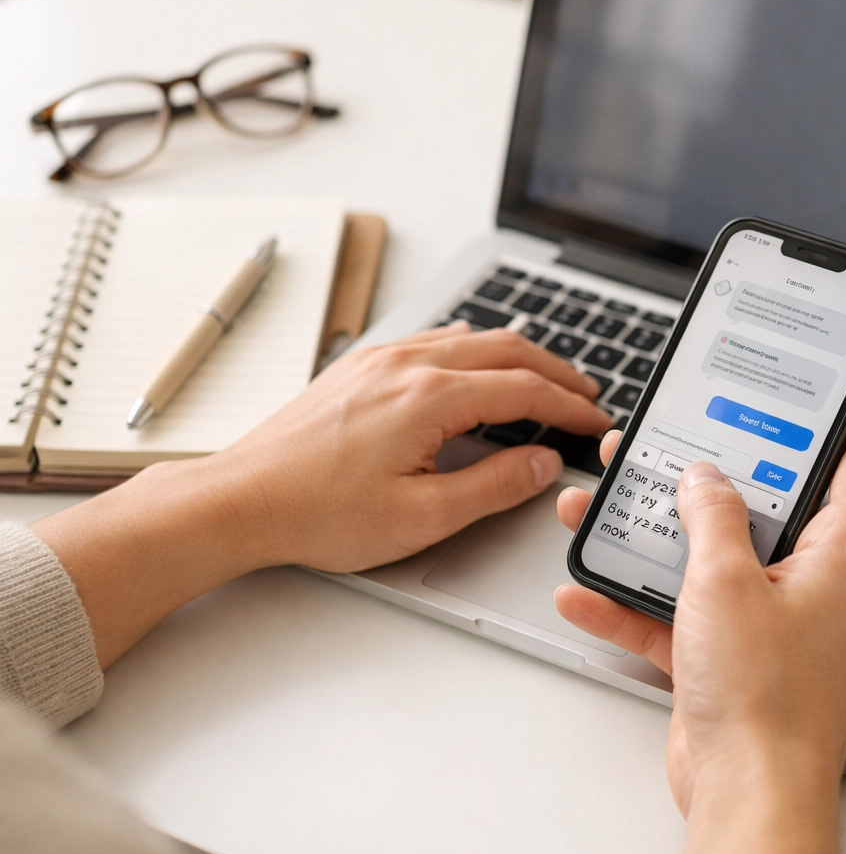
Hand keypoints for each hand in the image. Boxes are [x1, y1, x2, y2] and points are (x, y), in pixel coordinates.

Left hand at [220, 320, 609, 570]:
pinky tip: (475, 365)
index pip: (524, 389)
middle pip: (505, 348)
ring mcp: (379, 358)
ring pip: (469, 337)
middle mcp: (406, 363)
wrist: (241, 498)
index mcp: (429, 397)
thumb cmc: (318, 512)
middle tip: (585, 394)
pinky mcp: (359, 366)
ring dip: (516, 355)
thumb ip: (493, 485)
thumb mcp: (422, 516)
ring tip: (543, 379)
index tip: (594, 420)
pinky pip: (433, 340)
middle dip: (555, 370)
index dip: (569, 405)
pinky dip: (473, 349)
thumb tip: (541, 463)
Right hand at [555, 416, 845, 853]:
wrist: (745, 796)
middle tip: (665, 448)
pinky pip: (677, 612)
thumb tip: (702, 476)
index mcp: (839, 556)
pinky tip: (583, 590)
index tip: (795, 397)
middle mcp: (810, 584)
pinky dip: (632, 601)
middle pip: (760, 508)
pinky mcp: (728, 655)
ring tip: (600, 507)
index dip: (831, 423)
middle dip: (702, 478)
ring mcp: (767, 621)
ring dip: (649, 536)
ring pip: (706, 558)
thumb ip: (711, 515)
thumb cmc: (764, 699)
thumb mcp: (726, 581)